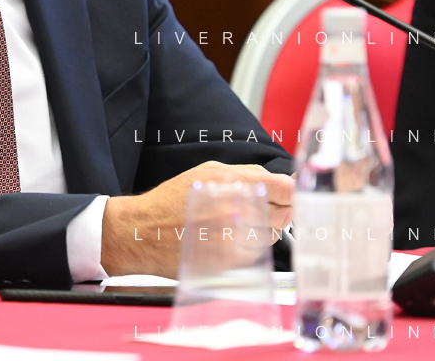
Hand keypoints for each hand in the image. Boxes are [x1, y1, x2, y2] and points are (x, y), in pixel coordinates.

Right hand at [99, 161, 293, 277]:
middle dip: (278, 212)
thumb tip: (280, 182)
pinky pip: (256, 255)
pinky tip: (230, 240)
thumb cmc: (172, 200)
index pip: (285, 189)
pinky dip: (250, 248)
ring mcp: (232, 238)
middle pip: (283, 215)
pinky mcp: (228, 261)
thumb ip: (246, 175)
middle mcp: (234, 210)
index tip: (290, 196)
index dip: (291, 193)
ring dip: (264, 231)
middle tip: (263, 211)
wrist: (143, 231)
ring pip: (271, 236)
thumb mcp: (208, 172)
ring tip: (239, 225)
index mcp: (231, 183)